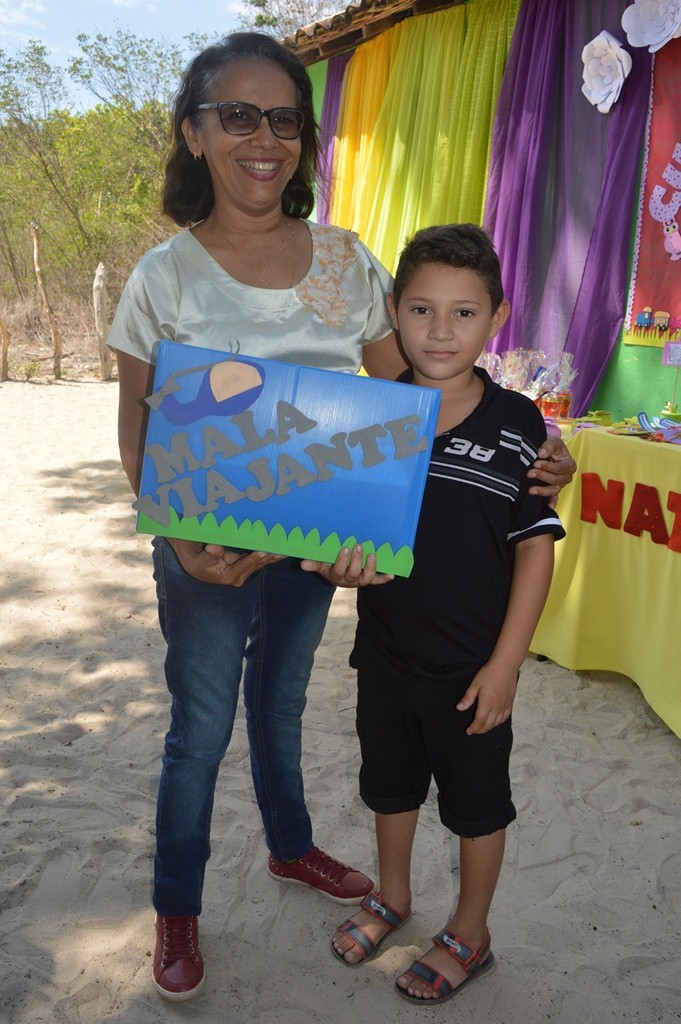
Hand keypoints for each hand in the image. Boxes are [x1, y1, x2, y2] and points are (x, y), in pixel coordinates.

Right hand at [168, 538, 282, 586]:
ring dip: (275, 555)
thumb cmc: (198, 560)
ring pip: (262, 563)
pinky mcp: (247, 569)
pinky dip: (272, 555)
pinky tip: (283, 549)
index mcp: (229, 575)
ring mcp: (244, 574)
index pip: (245, 564)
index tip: (264, 550)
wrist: (195, 566)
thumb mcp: (202, 556)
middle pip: (258, 564)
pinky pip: (261, 562)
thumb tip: (213, 548)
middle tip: (283, 546)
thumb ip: (212, 552)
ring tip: (288, 546)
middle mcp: (239, 577)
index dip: (254, 557)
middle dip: (271, 555)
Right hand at [300, 544, 393, 587]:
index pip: (338, 570)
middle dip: (357, 560)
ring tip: (373, 555)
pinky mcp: (369, 580)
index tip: (345, 548)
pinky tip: (392, 574)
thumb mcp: (321, 564)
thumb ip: (314, 563)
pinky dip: (384, 578)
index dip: (342, 560)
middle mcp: (349, 580)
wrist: (340, 575)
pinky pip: (377, 581)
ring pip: (366, 578)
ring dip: (371, 567)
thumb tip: (302, 564)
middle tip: (359, 546)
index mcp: (336, 575)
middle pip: (353, 573)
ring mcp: (360, 580)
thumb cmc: (329, 565)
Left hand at [456, 661, 517, 734]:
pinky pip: (505, 717)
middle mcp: (497, 707)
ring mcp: (505, 706)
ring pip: (497, 723)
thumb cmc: (489, 673)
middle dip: (480, 730)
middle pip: (488, 725)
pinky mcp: (510, 703)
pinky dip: (499, 722)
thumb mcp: (475, 684)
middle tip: (474, 731)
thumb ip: (468, 698)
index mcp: (487, 704)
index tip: (468, 731)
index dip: (473, 728)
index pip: (479, 722)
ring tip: (482, 728)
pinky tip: (495, 722)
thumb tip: (459, 709)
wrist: (505, 666)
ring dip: (489, 727)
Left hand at [527, 435, 575, 506]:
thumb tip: (541, 454)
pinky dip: (550, 504)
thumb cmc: (549, 446)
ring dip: (542, 491)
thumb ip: (548, 446)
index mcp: (569, 464)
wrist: (541, 450)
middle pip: (557, 480)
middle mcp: (566, 476)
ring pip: (553, 490)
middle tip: (530, 472)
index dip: (549, 467)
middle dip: (543, 476)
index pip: (562, 468)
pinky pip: (552, 499)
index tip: (536, 463)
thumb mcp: (552, 441)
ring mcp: (559, 485)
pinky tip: (546, 508)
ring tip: (531, 490)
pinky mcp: (551, 491)